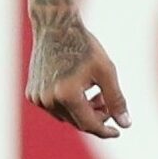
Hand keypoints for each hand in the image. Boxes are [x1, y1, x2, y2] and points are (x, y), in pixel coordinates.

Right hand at [26, 19, 129, 137]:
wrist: (55, 27)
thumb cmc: (84, 46)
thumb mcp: (106, 71)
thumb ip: (116, 100)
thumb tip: (125, 124)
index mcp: (67, 95)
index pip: (89, 124)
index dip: (105, 130)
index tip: (118, 131)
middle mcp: (49, 100)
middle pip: (77, 122)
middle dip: (96, 117)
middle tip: (108, 104)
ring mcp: (38, 98)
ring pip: (66, 116)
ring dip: (82, 110)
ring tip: (95, 93)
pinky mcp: (32, 94)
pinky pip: (54, 108)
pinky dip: (68, 104)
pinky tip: (78, 88)